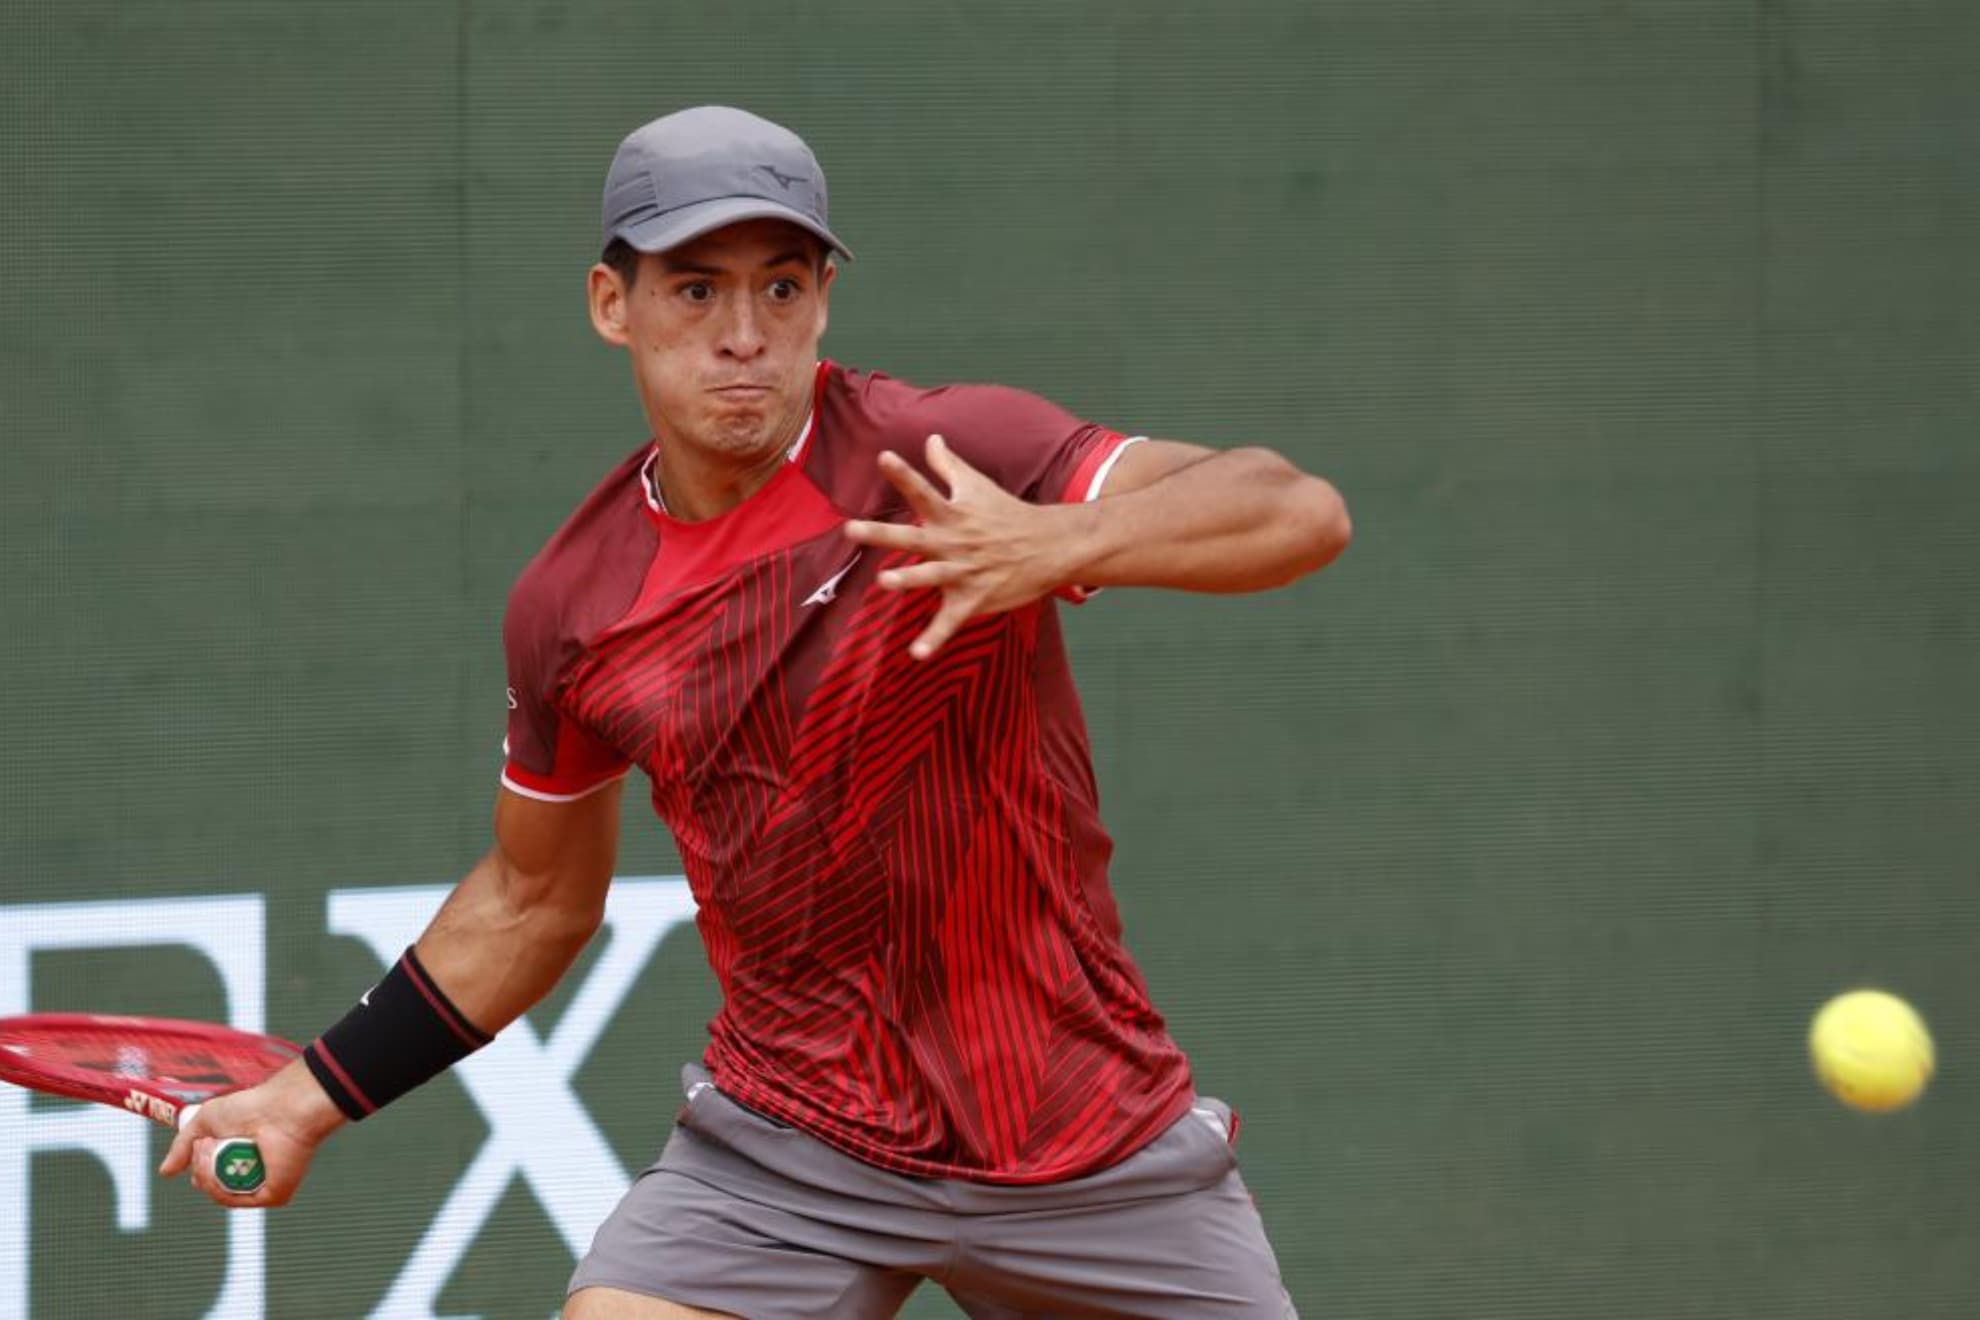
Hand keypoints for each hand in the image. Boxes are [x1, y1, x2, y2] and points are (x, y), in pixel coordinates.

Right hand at [159, 1059, 345, 1207]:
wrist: (280, 1108)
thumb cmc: (251, 1106)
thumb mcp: (204, 1121)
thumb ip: (182, 1146)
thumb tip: (164, 1172)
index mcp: (240, 1160)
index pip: (212, 1179)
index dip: (199, 1171)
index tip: (196, 1153)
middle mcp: (252, 1175)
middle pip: (210, 1188)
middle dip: (200, 1167)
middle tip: (206, 1143)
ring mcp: (263, 1187)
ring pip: (218, 1195)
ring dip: (206, 1172)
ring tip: (212, 1145)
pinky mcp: (274, 1195)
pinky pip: (235, 1200)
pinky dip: (220, 1183)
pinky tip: (221, 1158)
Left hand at [842, 435, 1075, 659]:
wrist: (1050, 547)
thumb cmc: (1008, 514)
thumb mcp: (978, 486)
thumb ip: (948, 465)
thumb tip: (930, 437)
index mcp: (952, 514)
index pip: (923, 491)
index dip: (903, 474)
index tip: (883, 457)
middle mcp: (954, 542)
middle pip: (913, 537)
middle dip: (882, 534)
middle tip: (851, 529)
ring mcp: (963, 572)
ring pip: (931, 576)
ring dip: (909, 579)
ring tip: (885, 582)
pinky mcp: (973, 599)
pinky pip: (950, 621)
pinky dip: (934, 638)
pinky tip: (916, 655)